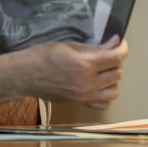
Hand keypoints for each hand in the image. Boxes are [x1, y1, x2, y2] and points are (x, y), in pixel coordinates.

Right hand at [12, 35, 128, 109]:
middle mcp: (87, 83)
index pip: (116, 58)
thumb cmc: (41, 57)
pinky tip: (100, 85)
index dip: (122, 48)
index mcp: (84, 65)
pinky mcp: (80, 102)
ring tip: (103, 69)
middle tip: (107, 53)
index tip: (120, 43)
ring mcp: (84, 95)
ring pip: (115, 89)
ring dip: (113, 78)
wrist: (25, 74)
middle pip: (117, 73)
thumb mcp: (69, 46)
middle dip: (115, 61)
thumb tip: (113, 44)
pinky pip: (104, 103)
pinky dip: (107, 94)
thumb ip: (95, 47)